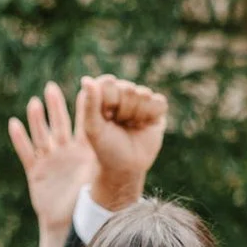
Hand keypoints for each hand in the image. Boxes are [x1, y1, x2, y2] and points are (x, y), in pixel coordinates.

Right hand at [7, 81, 99, 238]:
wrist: (71, 224)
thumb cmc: (90, 202)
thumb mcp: (100, 175)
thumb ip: (109, 158)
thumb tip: (133, 142)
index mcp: (84, 152)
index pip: (84, 124)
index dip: (83, 107)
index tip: (85, 86)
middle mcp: (66, 152)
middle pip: (59, 124)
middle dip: (56, 106)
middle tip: (51, 86)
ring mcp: (50, 161)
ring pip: (42, 135)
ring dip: (37, 119)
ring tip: (34, 102)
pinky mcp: (36, 172)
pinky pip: (26, 153)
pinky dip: (20, 139)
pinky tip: (14, 124)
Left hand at [79, 74, 168, 209]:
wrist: (126, 167)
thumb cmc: (105, 148)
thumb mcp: (93, 128)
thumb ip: (89, 104)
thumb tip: (86, 79)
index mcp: (102, 93)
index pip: (109, 83)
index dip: (108, 102)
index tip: (105, 118)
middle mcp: (121, 92)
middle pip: (128, 89)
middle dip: (123, 111)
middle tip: (119, 125)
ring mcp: (140, 99)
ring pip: (145, 94)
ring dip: (137, 115)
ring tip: (131, 126)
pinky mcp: (156, 108)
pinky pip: (159, 102)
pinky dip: (152, 116)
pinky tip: (145, 125)